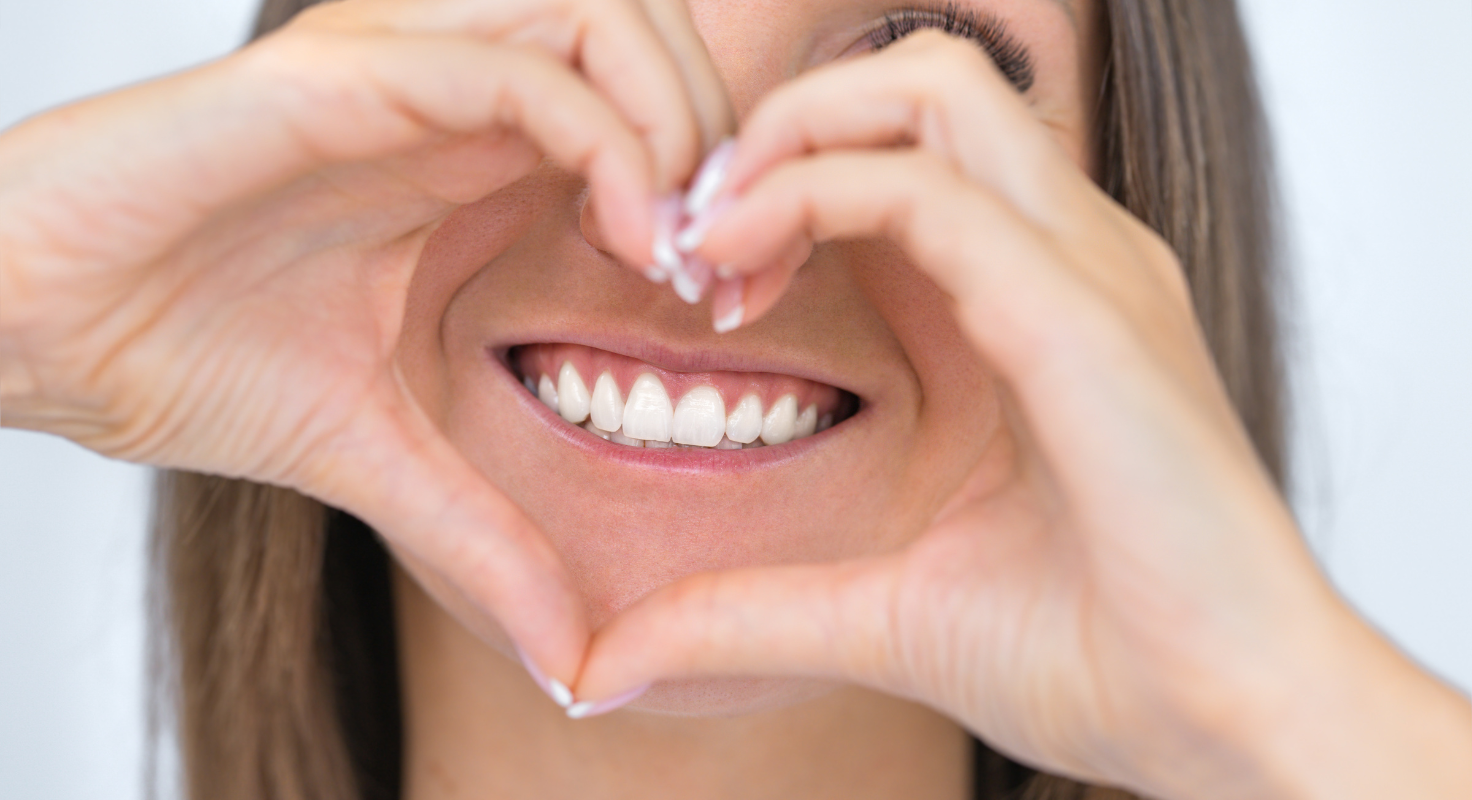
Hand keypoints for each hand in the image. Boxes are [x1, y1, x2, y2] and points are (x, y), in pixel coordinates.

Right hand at [0, 0, 731, 685]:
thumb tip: (571, 659)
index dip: (723, 190)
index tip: (733, 300)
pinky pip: (524, 67)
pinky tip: (629, 241)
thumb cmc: (190, 357)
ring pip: (615, 18)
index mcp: (477, 154)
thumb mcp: (385, 455)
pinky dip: (611, 141)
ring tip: (680, 254)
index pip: (652, 107)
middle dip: (728, 143)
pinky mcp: (348, 74)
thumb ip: (487, 534)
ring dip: (684, 128)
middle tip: (729, 270)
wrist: (39, 330)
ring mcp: (409, 67)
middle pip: (661, 39)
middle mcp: (459, 90)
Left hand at [571, 32, 1471, 798]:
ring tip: (715, 246)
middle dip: (787, 124)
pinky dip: (813, 197)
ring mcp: (1089, 270)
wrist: (1227, 721)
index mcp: (1037, 298)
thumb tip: (614, 667)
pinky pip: (930, 191)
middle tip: (699, 234)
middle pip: (922, 80)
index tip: (706, 283)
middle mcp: (1071, 255)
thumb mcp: (882, 609)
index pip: (907, 154)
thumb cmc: (1094, 654)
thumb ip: (750, 610)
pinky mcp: (1083, 315)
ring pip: (932, 90)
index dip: (787, 183)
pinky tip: (739, 276)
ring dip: (795, 138)